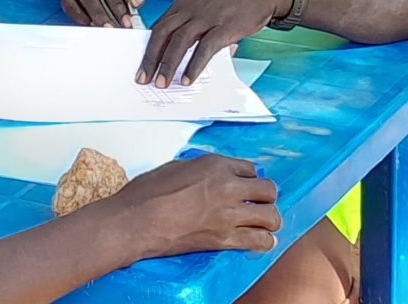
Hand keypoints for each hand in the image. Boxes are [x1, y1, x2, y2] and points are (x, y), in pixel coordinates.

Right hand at [103, 154, 278, 260]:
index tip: (245, 185)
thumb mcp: (175, 167)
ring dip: (268, 219)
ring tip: (261, 223)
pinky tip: (259, 240)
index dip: (248, 178)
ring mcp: (229, 214)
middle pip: (268, 190)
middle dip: (265, 196)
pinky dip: (263, 241)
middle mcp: (227, 186)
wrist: (136, 221)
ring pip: (271, 216)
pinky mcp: (225, 239)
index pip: (250, 168)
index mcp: (214, 165)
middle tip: (257, 203)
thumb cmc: (147, 194)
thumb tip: (209, 176)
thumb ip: (200, 169)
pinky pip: (260, 241)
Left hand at [136, 0, 292, 87]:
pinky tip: (188, 79)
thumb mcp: (203, 3)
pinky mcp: (224, 28)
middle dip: (150, 58)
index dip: (147, 46)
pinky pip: (204, 49)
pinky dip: (194, 65)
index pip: (158, 26)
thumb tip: (178, 49)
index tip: (139, 63)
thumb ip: (190, 22)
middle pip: (162, 34)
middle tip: (142, 78)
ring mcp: (206, 18)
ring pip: (179, 42)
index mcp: (182, 4)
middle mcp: (190, 10)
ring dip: (167, 65)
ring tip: (161, 83)